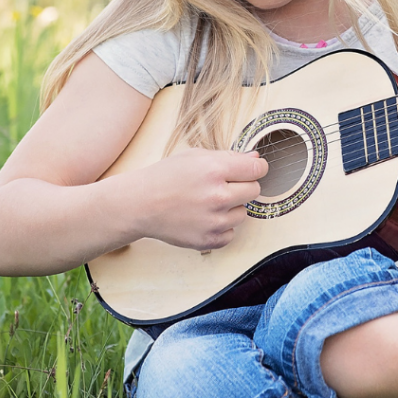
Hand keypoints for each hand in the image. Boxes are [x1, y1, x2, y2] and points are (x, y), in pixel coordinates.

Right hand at [130, 148, 267, 251]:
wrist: (140, 204)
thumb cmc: (166, 177)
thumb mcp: (195, 156)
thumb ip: (229, 157)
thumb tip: (256, 159)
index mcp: (215, 170)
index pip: (258, 169)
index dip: (256, 168)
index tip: (250, 170)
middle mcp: (217, 196)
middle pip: (254, 190)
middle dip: (244, 186)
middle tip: (224, 185)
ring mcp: (214, 221)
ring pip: (244, 213)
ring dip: (232, 207)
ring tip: (209, 202)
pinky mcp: (209, 240)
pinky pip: (231, 233)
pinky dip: (222, 227)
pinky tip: (205, 217)